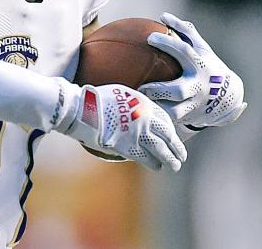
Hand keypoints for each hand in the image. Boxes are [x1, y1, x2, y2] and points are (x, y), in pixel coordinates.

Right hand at [56, 82, 186, 171]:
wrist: (80, 109)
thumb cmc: (95, 99)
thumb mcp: (120, 94)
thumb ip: (134, 104)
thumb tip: (139, 113)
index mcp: (144, 104)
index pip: (165, 119)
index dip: (171, 132)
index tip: (172, 138)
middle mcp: (144, 118)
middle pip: (168, 136)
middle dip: (177, 148)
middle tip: (181, 156)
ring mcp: (136, 133)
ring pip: (160, 150)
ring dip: (169, 159)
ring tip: (174, 166)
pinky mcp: (126, 146)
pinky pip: (145, 158)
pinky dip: (152, 163)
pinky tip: (156, 167)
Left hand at [138, 13, 246, 139]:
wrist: (229, 97)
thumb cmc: (208, 65)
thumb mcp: (202, 49)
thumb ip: (185, 31)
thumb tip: (164, 15)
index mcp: (200, 65)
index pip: (184, 52)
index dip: (168, 44)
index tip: (150, 38)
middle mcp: (197, 85)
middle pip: (177, 90)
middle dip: (158, 89)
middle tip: (141, 85)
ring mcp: (194, 103)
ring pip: (174, 111)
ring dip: (155, 108)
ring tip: (138, 101)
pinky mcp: (189, 116)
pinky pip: (170, 119)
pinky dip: (157, 116)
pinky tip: (141, 112)